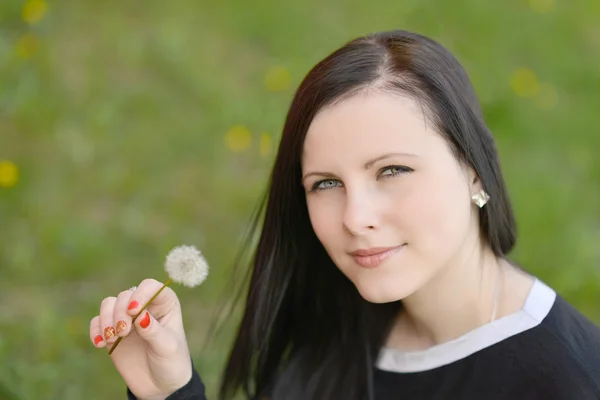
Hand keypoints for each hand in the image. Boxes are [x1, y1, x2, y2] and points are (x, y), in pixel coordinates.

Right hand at [89, 279, 191, 399]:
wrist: (160, 385)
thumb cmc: (171, 362)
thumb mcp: (167, 347)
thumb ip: (154, 331)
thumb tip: (140, 315)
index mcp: (165, 303)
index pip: (149, 286)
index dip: (140, 295)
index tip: (134, 311)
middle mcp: (145, 306)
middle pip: (125, 295)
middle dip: (120, 312)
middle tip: (124, 332)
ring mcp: (128, 317)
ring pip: (109, 304)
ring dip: (106, 319)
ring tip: (112, 339)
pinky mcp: (113, 331)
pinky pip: (97, 321)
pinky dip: (96, 330)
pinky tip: (100, 343)